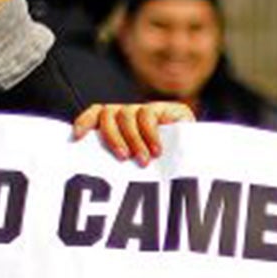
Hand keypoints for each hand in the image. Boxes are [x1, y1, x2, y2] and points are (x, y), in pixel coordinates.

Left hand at [74, 101, 193, 165]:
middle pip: (108, 115)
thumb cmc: (163, 167)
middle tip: (123, 158)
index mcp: (116, 124)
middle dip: (112, 137)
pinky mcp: (165, 108)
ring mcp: (146, 110)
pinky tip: (157, 150)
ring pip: (127, 115)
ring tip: (144, 160)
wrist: (199, 157)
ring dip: (133, 139)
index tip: (78, 136)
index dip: (85, 122)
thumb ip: (121, 157)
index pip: (96, 113)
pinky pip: (148, 116)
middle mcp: (128, 113)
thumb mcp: (136, 162)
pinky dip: (149, 134)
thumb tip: (96, 169)